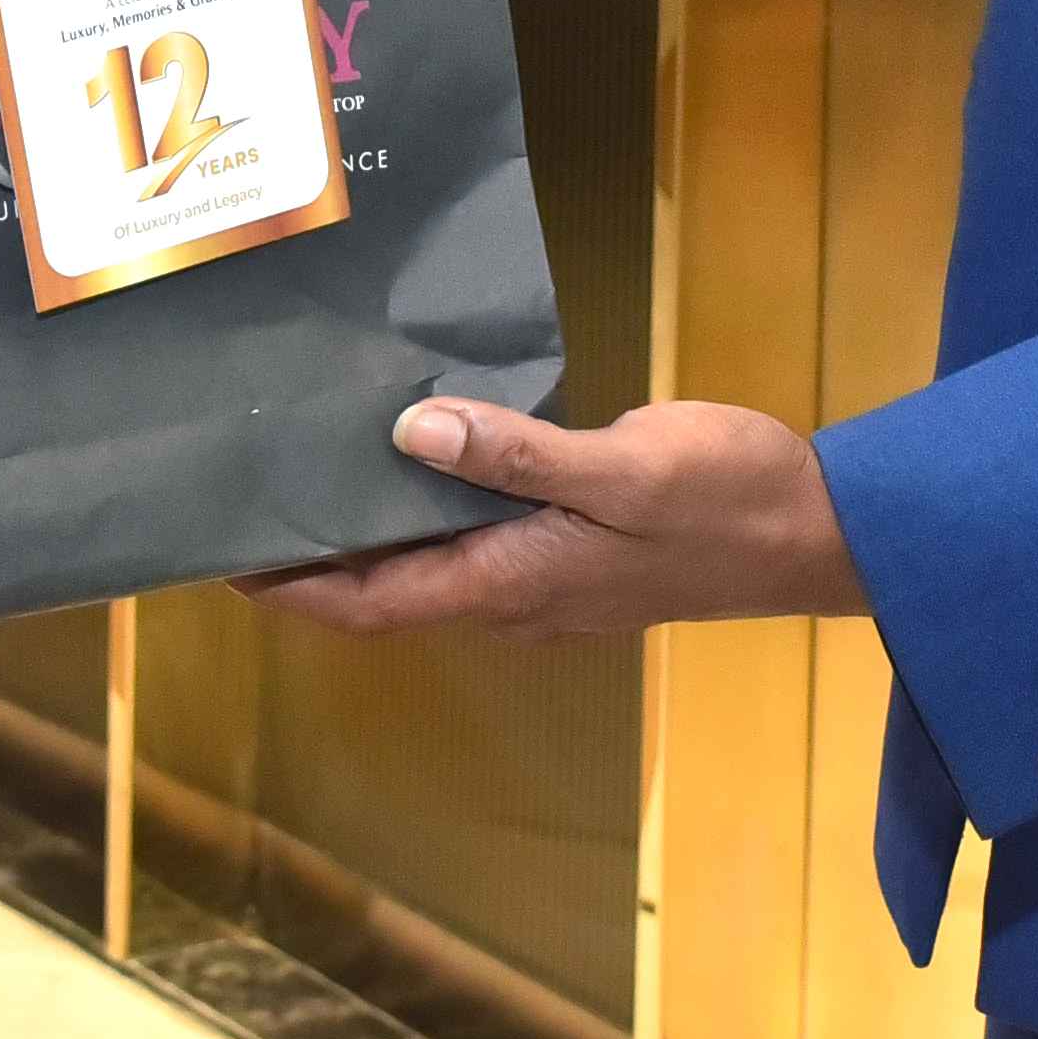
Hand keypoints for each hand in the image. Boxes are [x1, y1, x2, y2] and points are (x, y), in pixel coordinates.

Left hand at [244, 399, 867, 640]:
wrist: (818, 529)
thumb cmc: (723, 501)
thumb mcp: (622, 470)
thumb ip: (515, 456)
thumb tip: (406, 436)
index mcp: (513, 583)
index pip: (373, 603)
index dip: (292, 589)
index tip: (219, 561)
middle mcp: (515, 595)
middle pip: (387, 591)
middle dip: (310, 562)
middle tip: (243, 499)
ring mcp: (547, 577)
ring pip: (428, 565)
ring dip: (365, 533)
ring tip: (306, 469)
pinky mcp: (573, 548)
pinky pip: (473, 537)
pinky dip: (425, 506)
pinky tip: (413, 449)